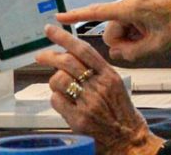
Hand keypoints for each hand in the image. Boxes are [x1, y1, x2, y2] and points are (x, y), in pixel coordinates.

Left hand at [36, 25, 160, 154]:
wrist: (129, 141)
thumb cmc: (123, 114)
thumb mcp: (115, 86)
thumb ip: (97, 72)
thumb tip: (71, 59)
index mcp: (109, 75)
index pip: (84, 50)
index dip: (64, 38)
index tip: (50, 30)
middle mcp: (98, 87)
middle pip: (67, 62)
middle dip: (49, 56)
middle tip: (41, 56)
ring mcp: (88, 103)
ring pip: (59, 80)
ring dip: (54, 81)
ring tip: (59, 87)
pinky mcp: (78, 120)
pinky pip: (57, 101)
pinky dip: (56, 99)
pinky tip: (63, 103)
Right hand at [55, 0, 170, 62]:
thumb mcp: (156, 47)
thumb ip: (132, 53)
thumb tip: (116, 53)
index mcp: (129, 9)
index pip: (96, 12)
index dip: (75, 16)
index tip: (57, 18)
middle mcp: (126, 3)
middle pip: (110, 32)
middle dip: (122, 43)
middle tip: (144, 45)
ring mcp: (130, 4)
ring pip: (118, 30)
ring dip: (130, 38)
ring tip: (150, 37)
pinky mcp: (135, 7)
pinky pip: (126, 25)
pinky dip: (134, 33)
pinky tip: (150, 32)